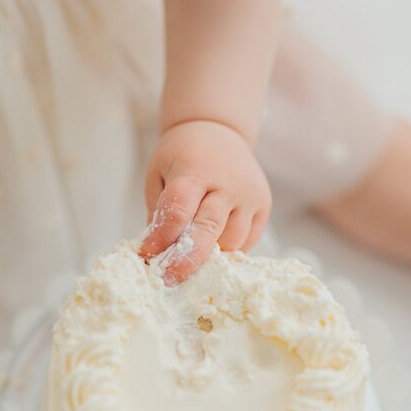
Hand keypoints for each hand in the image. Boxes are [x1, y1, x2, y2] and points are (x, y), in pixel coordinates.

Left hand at [139, 120, 271, 283]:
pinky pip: (247, 241)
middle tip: (168, 280)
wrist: (218, 130)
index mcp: (194, 172)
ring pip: (231, 243)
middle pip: (208, 232)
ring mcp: (249, 195)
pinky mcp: (264, 205)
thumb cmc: (182, 156)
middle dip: (186, 261)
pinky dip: (228, 250)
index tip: (146, 255)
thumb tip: (155, 254)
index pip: (178, 212)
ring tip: (190, 260)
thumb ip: (159, 213)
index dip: (162, 238)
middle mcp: (227, 184)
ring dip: (210, 256)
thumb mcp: (159, 174)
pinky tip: (213, 247)